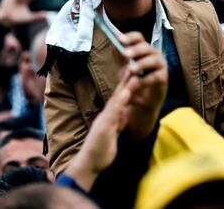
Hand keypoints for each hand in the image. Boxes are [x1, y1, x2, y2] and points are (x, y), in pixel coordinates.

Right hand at [65, 71, 132, 189]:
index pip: (120, 97)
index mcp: (111, 116)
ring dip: (125, 85)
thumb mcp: (112, 132)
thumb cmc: (101, 149)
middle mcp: (107, 115)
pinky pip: (114, 113)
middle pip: (118, 93)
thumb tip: (122, 112)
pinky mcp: (105, 128)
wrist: (89, 163)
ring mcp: (105, 120)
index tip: (134, 68)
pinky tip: (126, 92)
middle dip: (127, 78)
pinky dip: (120, 102)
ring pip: (117, 100)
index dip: (127, 82)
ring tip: (132, 70)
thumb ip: (117, 121)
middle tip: (134, 61)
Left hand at [118, 32, 167, 140]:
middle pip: (145, 47)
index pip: (138, 37)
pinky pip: (155, 76)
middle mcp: (153, 53)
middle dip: (135, 50)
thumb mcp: (122, 66)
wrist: (139, 99)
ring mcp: (160, 65)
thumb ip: (119, 54)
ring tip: (130, 70)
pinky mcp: (163, 78)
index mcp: (143, 48)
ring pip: (152, 60)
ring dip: (141, 64)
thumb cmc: (132, 79)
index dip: (129, 37)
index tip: (119, 39)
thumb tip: (113, 42)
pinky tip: (136, 83)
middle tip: (125, 53)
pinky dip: (145, 79)